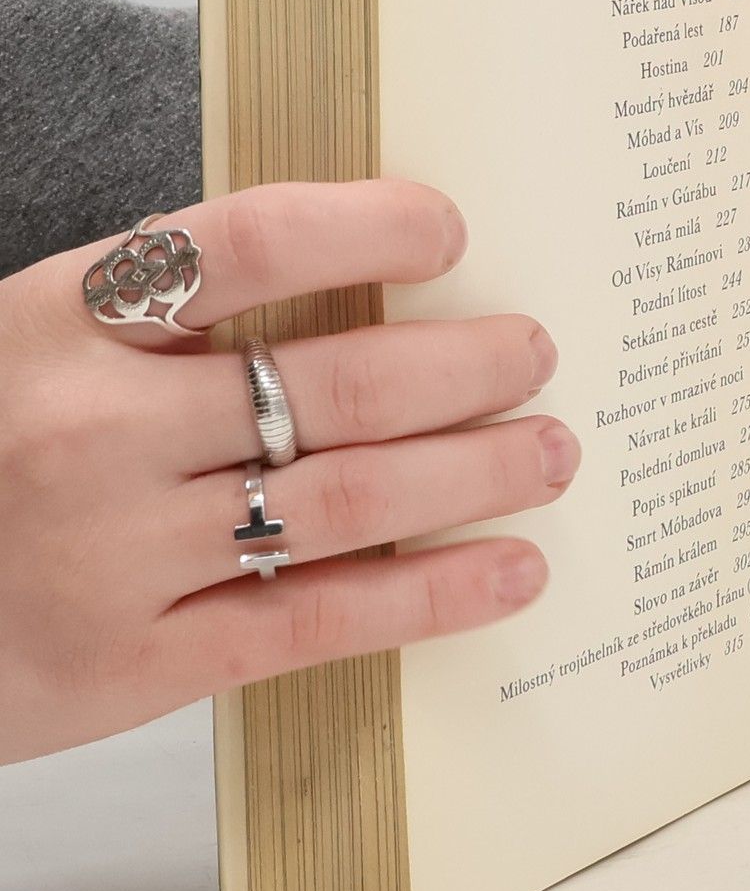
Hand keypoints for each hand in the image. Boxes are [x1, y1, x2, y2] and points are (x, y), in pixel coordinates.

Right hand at [0, 179, 578, 764]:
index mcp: (60, 321)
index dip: (370, 225)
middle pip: (339, 384)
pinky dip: (434, 593)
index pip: (249, 243)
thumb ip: (160, 322)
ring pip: (352, 499)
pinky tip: (514, 570)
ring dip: (481, 472)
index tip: (450, 229)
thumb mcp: (29, 348)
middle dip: (470, 368)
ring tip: (555, 452)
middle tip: (537, 352)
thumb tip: (359, 286)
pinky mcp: (133, 665)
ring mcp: (113, 554)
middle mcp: (92, 430)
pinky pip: (318, 621)